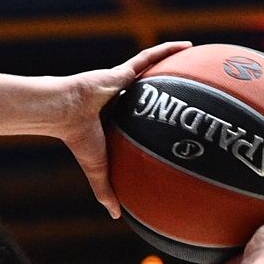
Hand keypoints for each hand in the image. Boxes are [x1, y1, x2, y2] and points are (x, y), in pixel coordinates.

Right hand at [40, 41, 190, 218]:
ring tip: (200, 60)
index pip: (144, 120)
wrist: (63, 112)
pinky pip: (150, 58)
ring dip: (175, 64)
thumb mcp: (98, 169)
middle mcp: (125, 99)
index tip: (179, 126)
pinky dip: (168, 50)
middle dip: (173, 93)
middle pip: (154, 94)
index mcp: (120, 120)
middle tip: (197, 98)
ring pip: (155, 72)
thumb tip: (116, 217)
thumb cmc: (78, 139)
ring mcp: (125, 83)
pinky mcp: (124, 70)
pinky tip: (189, 45)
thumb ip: (106, 190)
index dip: (159, 121)